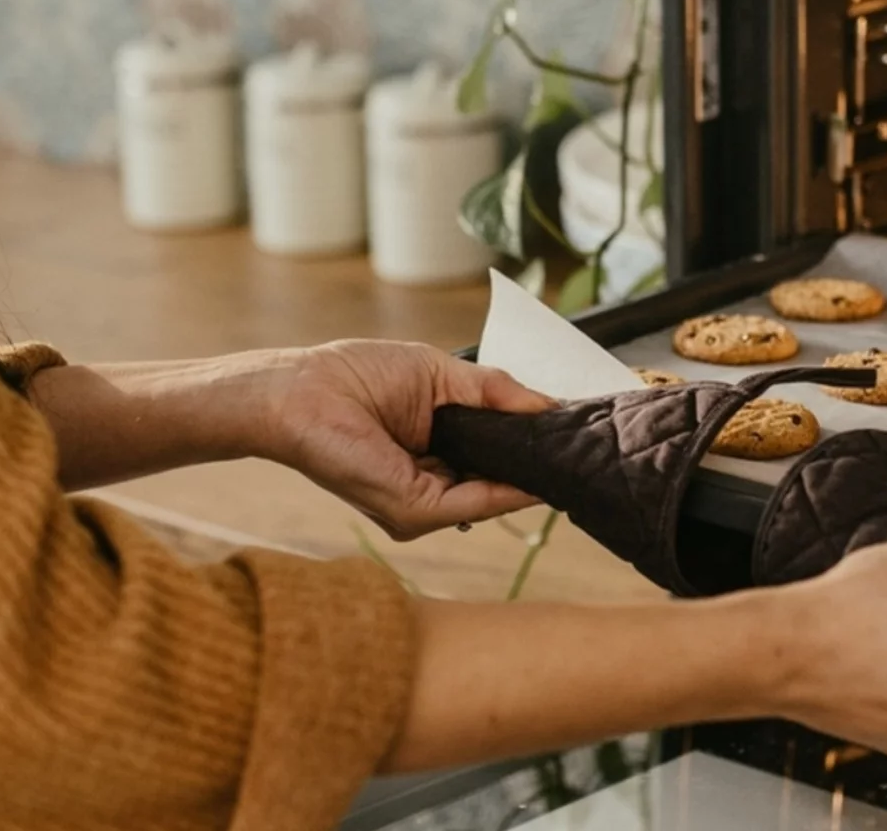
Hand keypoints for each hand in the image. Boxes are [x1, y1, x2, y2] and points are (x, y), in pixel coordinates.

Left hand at [262, 339, 555, 539]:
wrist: (302, 392)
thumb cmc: (356, 377)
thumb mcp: (443, 376)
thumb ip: (496, 392)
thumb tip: (548, 405)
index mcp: (438, 456)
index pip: (497, 460)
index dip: (532, 446)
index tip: (573, 432)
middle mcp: (433, 486)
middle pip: (503, 483)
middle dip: (540, 463)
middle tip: (583, 443)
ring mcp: (424, 504)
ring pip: (497, 497)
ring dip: (533, 475)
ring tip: (568, 450)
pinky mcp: (414, 509)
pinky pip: (478, 503)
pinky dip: (513, 489)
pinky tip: (539, 471)